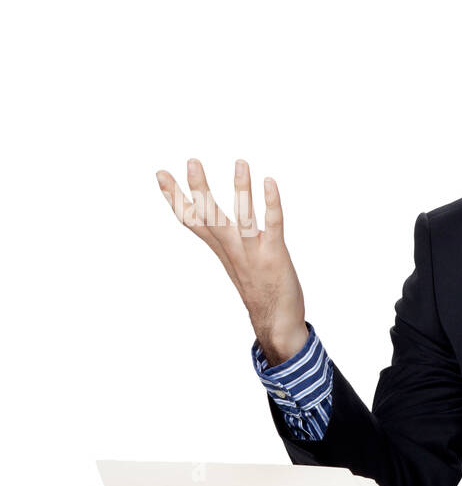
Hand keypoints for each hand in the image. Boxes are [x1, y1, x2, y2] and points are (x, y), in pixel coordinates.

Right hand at [156, 158, 307, 364]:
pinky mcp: (275, 257)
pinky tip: (270, 182)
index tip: (160, 173)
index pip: (192, 220)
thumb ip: (228, 242)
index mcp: (221, 250)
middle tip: (191, 161)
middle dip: (198, 189)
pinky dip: (271, 204)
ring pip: (241, 218)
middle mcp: (232, 251)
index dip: (175, 198)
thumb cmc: (261, 291)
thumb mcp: (237, 264)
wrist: (277, 325)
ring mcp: (253, 254)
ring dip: (240, 189)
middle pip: (209, 217)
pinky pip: (273, 226)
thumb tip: (216, 222)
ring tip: (241, 162)